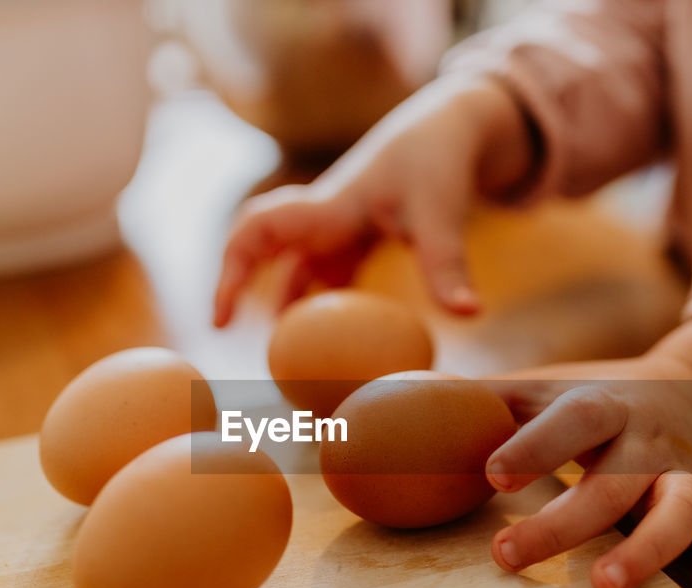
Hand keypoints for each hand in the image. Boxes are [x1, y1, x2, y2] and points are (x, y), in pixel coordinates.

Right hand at [213, 75, 535, 325]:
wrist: (452, 128)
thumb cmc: (439, 163)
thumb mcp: (442, 215)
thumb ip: (448, 266)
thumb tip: (469, 314)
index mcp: (326, 208)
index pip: (257, 231)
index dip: (231, 272)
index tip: (222, 319)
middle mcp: (321, 218)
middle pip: (258, 248)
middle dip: (237, 285)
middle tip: (225, 331)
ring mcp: (336, 228)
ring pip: (293, 269)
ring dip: (282, 305)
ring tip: (280, 356)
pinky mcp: (355, 239)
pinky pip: (325, 277)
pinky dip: (321, 308)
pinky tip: (328, 343)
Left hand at [484, 321, 691, 587]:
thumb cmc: (591, 399)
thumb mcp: (539, 388)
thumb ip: (476, 399)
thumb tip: (387, 401)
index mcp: (600, 404)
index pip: (571, 419)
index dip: (535, 446)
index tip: (492, 475)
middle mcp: (646, 441)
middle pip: (613, 481)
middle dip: (565, 522)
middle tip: (508, 556)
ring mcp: (686, 473)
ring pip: (681, 511)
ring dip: (648, 550)